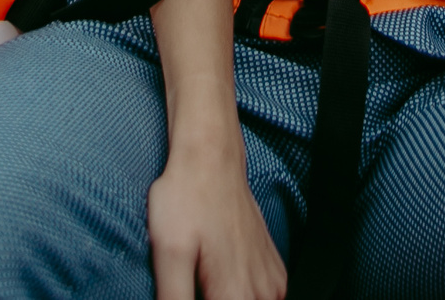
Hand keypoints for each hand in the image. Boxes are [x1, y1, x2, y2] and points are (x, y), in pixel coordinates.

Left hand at [148, 127, 284, 299]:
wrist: (211, 158)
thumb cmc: (186, 199)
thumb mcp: (169, 254)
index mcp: (235, 295)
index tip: (186, 294)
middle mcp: (262, 294)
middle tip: (191, 286)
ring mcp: (273, 284)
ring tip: (202, 284)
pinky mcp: (275, 274)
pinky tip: (220, 286)